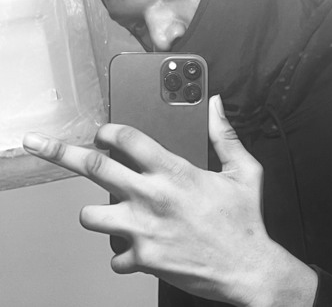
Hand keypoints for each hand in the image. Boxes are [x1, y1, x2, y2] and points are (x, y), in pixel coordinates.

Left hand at [23, 95, 316, 306]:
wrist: (247, 269)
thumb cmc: (244, 220)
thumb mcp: (243, 170)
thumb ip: (224, 134)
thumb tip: (214, 105)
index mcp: (174, 172)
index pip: (128, 139)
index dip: (110, 129)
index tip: (104, 131)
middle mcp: (151, 197)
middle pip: (94, 167)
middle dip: (62, 152)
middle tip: (41, 145)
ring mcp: (141, 229)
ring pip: (90, 215)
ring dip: (95, 211)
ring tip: (108, 209)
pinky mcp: (142, 258)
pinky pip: (114, 255)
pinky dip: (122, 250)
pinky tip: (138, 246)